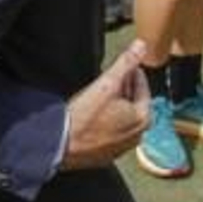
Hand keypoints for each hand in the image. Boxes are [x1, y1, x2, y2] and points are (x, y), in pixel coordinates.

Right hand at [60, 39, 150, 170]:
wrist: (60, 145)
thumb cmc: (83, 116)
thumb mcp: (106, 84)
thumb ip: (125, 63)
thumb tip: (141, 45)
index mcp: (142, 118)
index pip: (142, 87)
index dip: (132, 72)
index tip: (124, 65)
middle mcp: (137, 135)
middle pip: (134, 104)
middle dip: (124, 90)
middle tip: (110, 79)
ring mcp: (122, 148)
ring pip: (123, 120)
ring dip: (116, 107)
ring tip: (99, 96)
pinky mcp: (107, 155)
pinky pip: (112, 134)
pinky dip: (107, 123)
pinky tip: (92, 117)